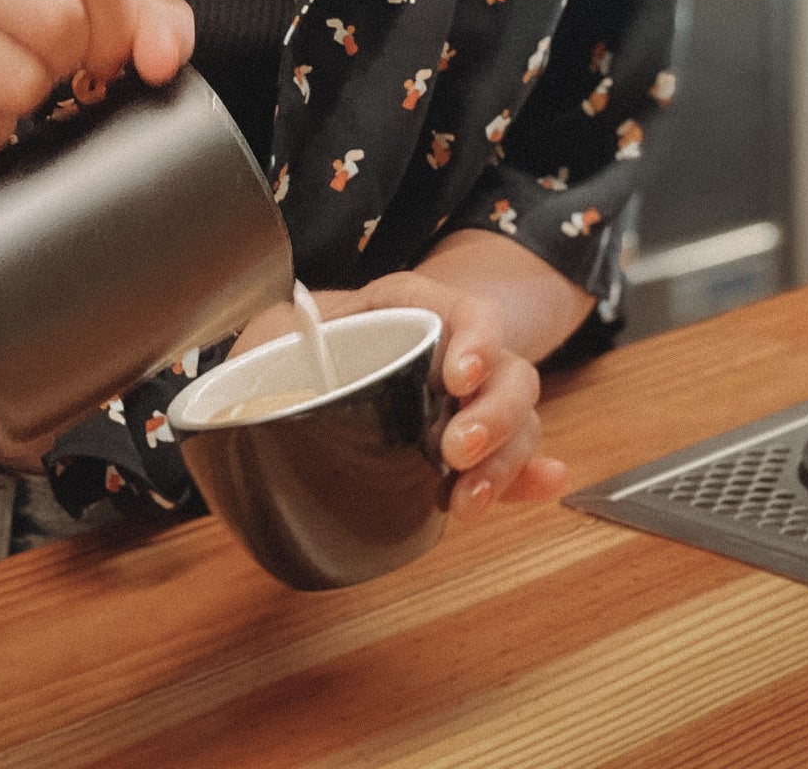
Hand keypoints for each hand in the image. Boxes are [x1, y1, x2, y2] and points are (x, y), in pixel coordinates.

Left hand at [232, 271, 567, 520]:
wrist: (291, 380)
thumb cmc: (286, 352)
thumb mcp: (270, 339)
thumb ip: (268, 353)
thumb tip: (263, 385)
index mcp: (406, 310)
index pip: (461, 308)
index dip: (474, 336)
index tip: (458, 376)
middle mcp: (446, 351)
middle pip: (505, 368)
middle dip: (495, 414)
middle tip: (457, 451)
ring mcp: (462, 401)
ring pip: (518, 417)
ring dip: (508, 459)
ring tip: (468, 499)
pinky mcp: (465, 448)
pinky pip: (512, 459)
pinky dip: (529, 475)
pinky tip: (544, 484)